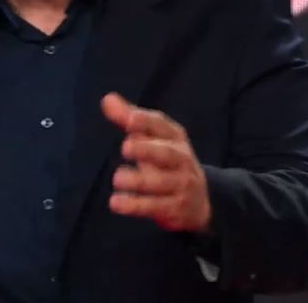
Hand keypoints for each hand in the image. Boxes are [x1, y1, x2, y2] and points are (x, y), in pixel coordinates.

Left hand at [102, 93, 211, 232]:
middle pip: (165, 153)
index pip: (161, 126)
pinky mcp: (175, 208)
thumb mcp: (153, 138)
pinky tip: (117, 203)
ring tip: (117, 178)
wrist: (200, 201)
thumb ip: (129, 118)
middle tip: (125, 147)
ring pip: (160, 182)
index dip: (145, 122)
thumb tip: (107, 99)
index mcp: (174, 137)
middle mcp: (181, 159)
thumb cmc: (166, 160)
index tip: (129, 119)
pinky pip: (155, 206)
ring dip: (138, 180)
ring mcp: (181, 184)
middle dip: (147, 150)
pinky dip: (136, 205)